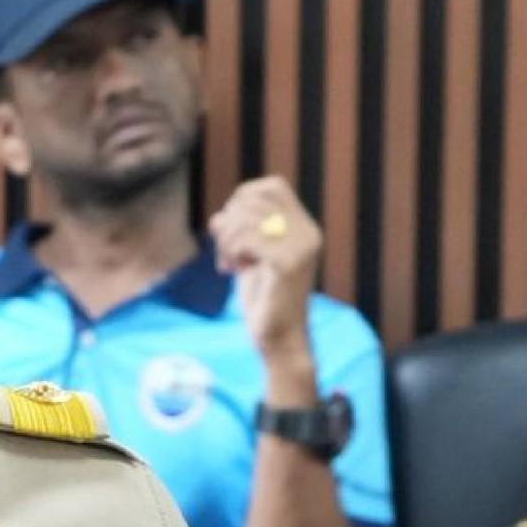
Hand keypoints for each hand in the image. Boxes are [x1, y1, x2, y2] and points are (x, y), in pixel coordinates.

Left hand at [211, 177, 321, 362]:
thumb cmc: (264, 301)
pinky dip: (230, 251)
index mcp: (304, 227)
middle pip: (255, 198)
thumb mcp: (248, 259)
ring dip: (226, 240)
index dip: (242, 199)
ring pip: (247, 217)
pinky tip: (232, 271)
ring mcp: (301, 247)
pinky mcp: (288, 263)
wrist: (279, 339)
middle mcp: (308, 232)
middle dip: (230, 221)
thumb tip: (218, 217)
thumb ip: (238, 235)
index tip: (231, 229)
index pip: (271, 186)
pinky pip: (247, 238)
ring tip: (228, 264)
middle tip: (226, 252)